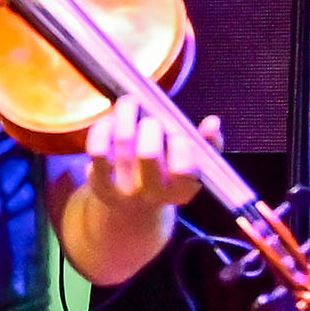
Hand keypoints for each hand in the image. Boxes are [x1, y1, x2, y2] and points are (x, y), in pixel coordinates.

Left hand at [77, 97, 215, 213]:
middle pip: (149, 152)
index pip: (184, 169)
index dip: (180, 144)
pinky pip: (97, 148)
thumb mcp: (194, 165)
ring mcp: (123, 189)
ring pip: (123, 141)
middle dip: (151, 125)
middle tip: (151, 118)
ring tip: (130, 104)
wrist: (132, 206)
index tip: (177, 134)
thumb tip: (213, 123)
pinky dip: (103, 126)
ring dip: (126, 114)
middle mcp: (152, 193)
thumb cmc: (168, 175)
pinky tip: (111, 120)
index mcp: (181, 190)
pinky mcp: (98, 182)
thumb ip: (208, 144)